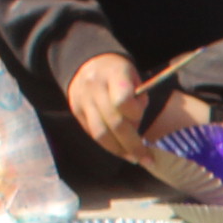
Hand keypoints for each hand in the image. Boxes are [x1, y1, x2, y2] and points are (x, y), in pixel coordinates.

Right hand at [66, 52, 207, 165]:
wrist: (88, 62)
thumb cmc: (121, 74)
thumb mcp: (135, 78)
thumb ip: (138, 101)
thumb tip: (136, 131)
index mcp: (114, 74)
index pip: (122, 101)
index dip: (135, 114)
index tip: (141, 116)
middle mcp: (94, 87)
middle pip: (113, 123)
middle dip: (132, 145)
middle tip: (147, 160)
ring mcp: (82, 100)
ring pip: (100, 133)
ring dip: (119, 150)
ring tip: (135, 159)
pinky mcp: (76, 111)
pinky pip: (92, 133)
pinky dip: (109, 145)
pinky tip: (122, 150)